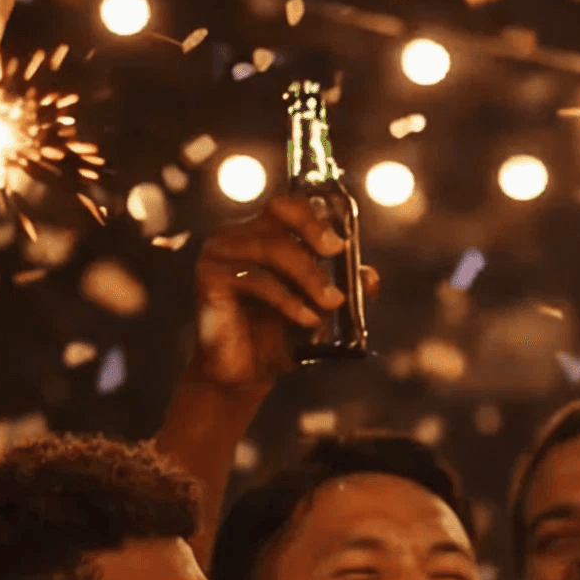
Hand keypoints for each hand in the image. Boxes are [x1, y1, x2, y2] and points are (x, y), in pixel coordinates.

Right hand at [185, 195, 361, 392]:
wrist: (246, 374)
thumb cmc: (280, 336)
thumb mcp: (318, 308)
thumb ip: (343, 288)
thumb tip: (370, 277)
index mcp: (261, 234)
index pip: (288, 205)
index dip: (315, 215)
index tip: (341, 242)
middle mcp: (237, 236)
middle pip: (278, 211)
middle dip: (313, 230)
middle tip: (336, 252)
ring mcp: (219, 254)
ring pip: (273, 248)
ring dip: (309, 276)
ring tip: (331, 303)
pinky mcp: (208, 279)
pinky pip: (257, 280)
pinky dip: (289, 300)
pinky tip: (308, 319)